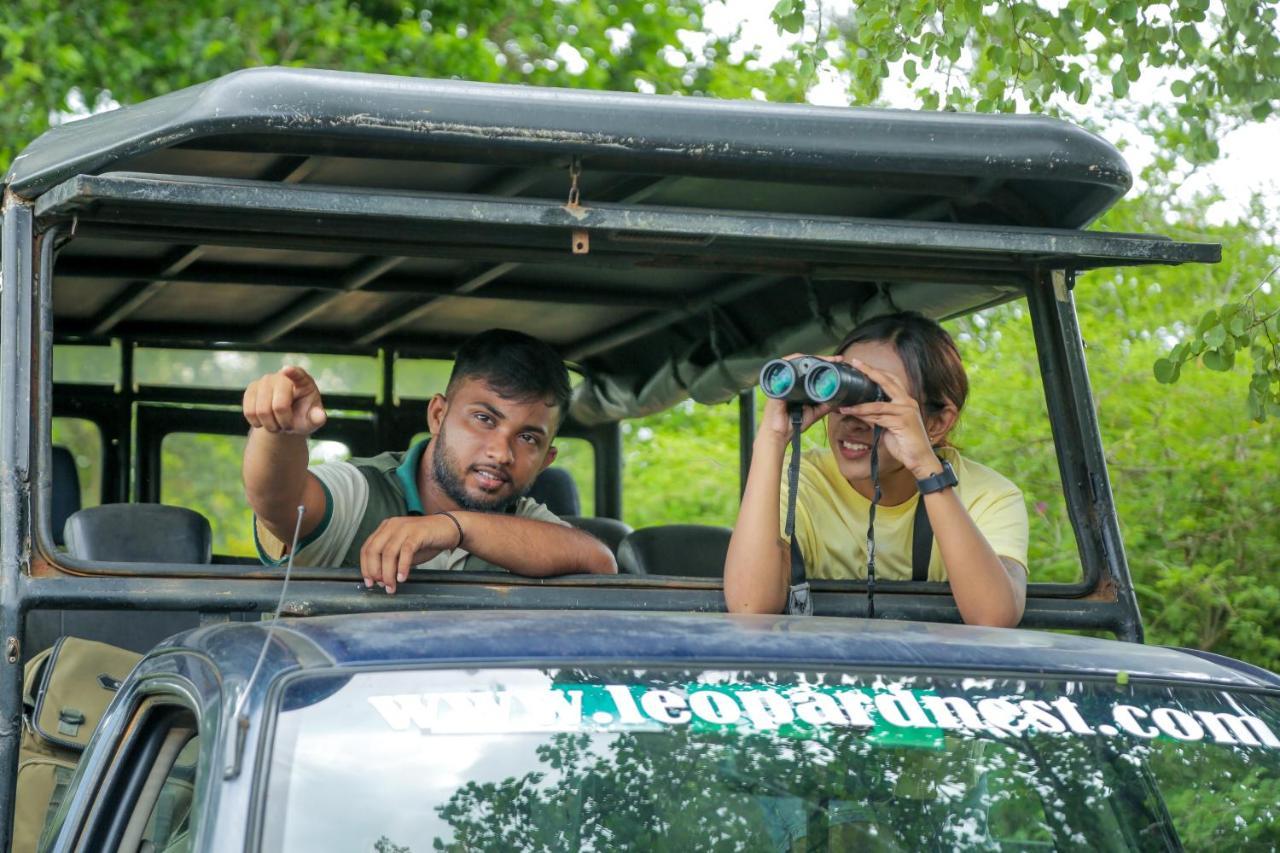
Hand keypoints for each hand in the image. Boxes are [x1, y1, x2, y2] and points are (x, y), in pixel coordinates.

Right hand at [242, 366, 326, 434]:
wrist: (285, 418)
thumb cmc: (303, 416)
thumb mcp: (312, 420)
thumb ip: (317, 419)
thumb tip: (320, 417)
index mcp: (303, 381)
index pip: (298, 375)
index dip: (292, 372)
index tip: (287, 369)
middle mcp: (282, 376)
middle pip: (279, 406)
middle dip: (284, 423)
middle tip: (288, 426)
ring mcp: (264, 381)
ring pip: (261, 411)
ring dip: (270, 425)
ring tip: (277, 423)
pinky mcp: (251, 389)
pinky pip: (249, 412)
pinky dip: (257, 423)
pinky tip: (265, 421)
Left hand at [359, 515, 461, 593]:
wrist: (449, 528)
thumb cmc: (426, 541)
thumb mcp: (404, 551)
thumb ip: (392, 562)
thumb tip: (380, 580)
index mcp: (385, 528)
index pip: (366, 548)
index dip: (365, 567)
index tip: (369, 582)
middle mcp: (392, 525)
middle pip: (374, 550)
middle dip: (374, 571)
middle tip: (380, 585)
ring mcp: (404, 527)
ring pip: (388, 552)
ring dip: (388, 573)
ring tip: (391, 586)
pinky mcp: (418, 532)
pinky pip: (406, 551)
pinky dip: (402, 567)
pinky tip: (403, 578)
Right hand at [758, 353, 842, 444]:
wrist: (779, 435)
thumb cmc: (793, 424)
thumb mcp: (814, 413)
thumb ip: (824, 405)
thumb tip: (838, 399)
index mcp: (798, 386)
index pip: (810, 369)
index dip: (823, 364)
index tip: (837, 362)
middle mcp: (789, 381)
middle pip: (803, 363)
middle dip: (820, 359)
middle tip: (834, 359)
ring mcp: (782, 382)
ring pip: (794, 362)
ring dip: (809, 358)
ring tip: (824, 359)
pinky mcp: (776, 385)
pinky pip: (783, 370)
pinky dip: (791, 362)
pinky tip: (803, 360)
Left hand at [838, 357, 940, 477]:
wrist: (920, 459)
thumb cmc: (905, 443)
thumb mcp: (888, 426)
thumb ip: (877, 416)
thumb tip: (860, 410)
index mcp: (906, 401)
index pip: (891, 380)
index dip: (876, 372)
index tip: (861, 365)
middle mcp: (908, 402)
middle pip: (887, 381)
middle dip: (870, 371)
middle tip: (855, 362)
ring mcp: (906, 411)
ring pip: (877, 403)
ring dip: (858, 404)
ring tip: (843, 403)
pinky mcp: (902, 422)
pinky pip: (878, 416)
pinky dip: (863, 415)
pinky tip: (852, 413)